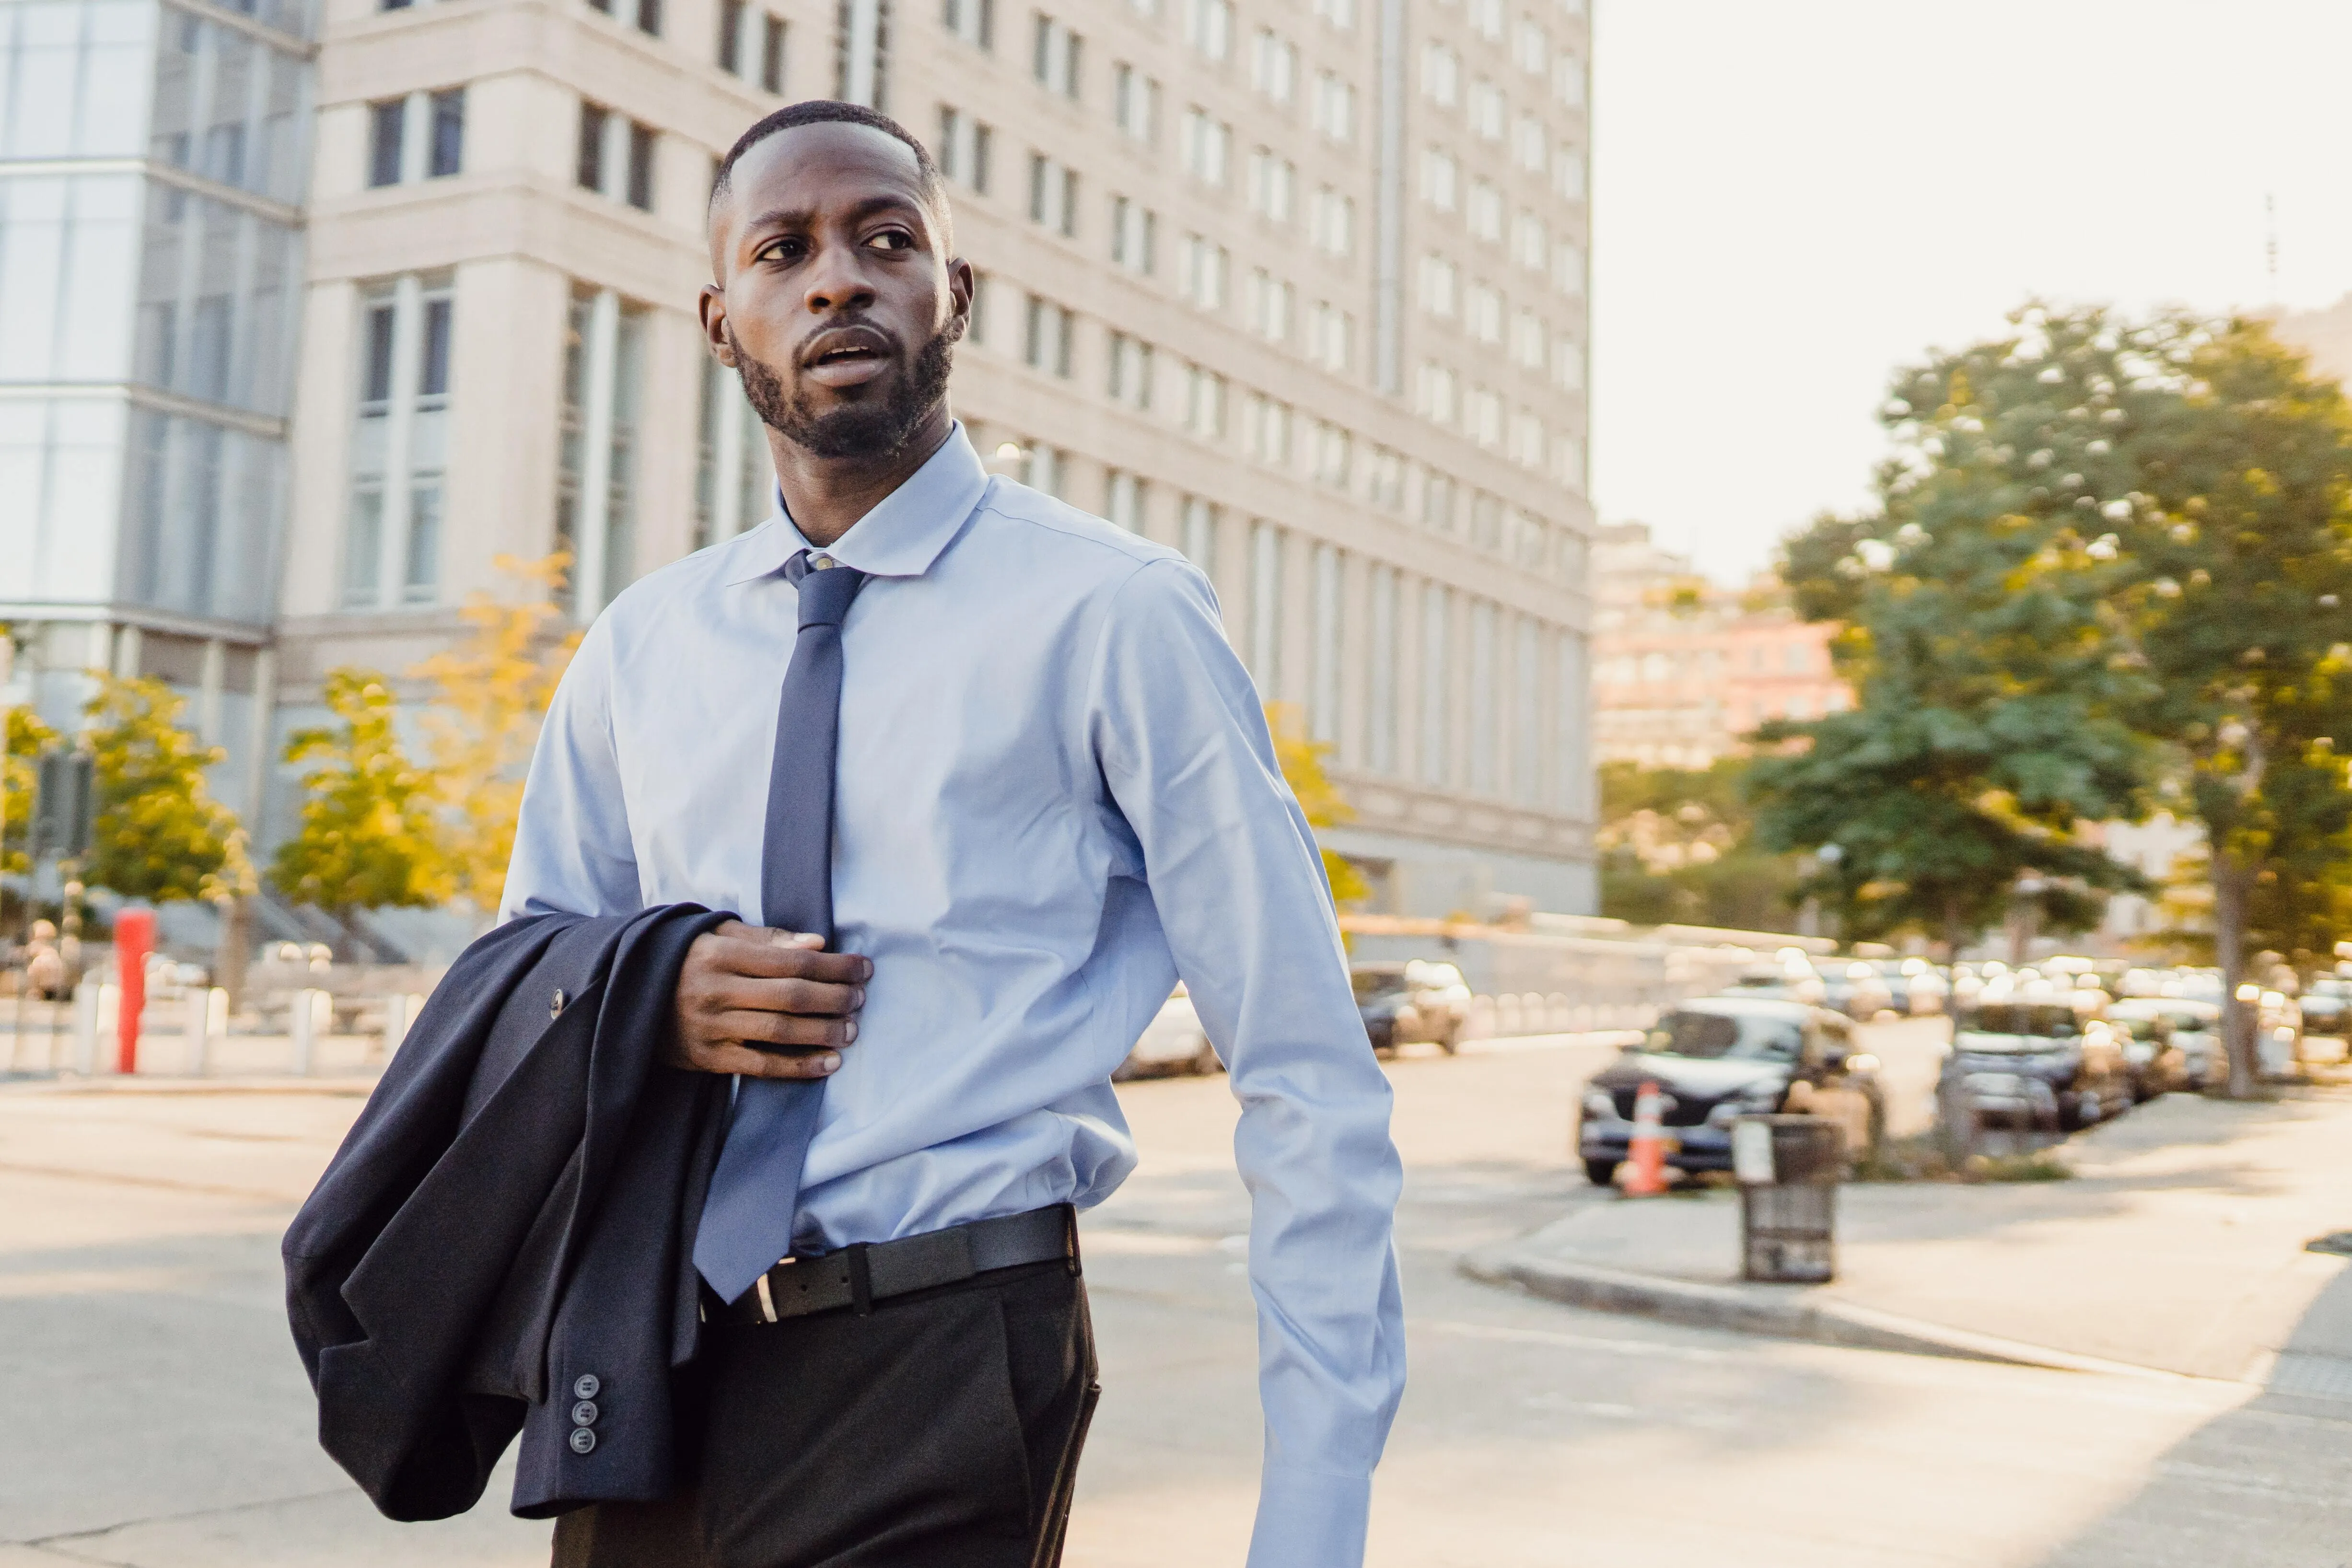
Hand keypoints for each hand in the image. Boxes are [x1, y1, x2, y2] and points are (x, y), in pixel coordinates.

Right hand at [669, 920, 871, 1079]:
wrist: (630, 997)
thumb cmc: (689, 961)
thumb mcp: (719, 937)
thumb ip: (768, 939)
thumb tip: (817, 944)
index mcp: (721, 955)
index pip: (792, 961)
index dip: (834, 966)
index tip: (863, 968)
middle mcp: (715, 990)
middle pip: (791, 996)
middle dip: (835, 998)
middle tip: (861, 999)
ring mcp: (711, 1027)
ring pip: (780, 1031)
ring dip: (823, 1033)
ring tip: (851, 1030)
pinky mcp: (708, 1058)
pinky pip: (762, 1066)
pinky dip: (799, 1067)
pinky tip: (828, 1064)